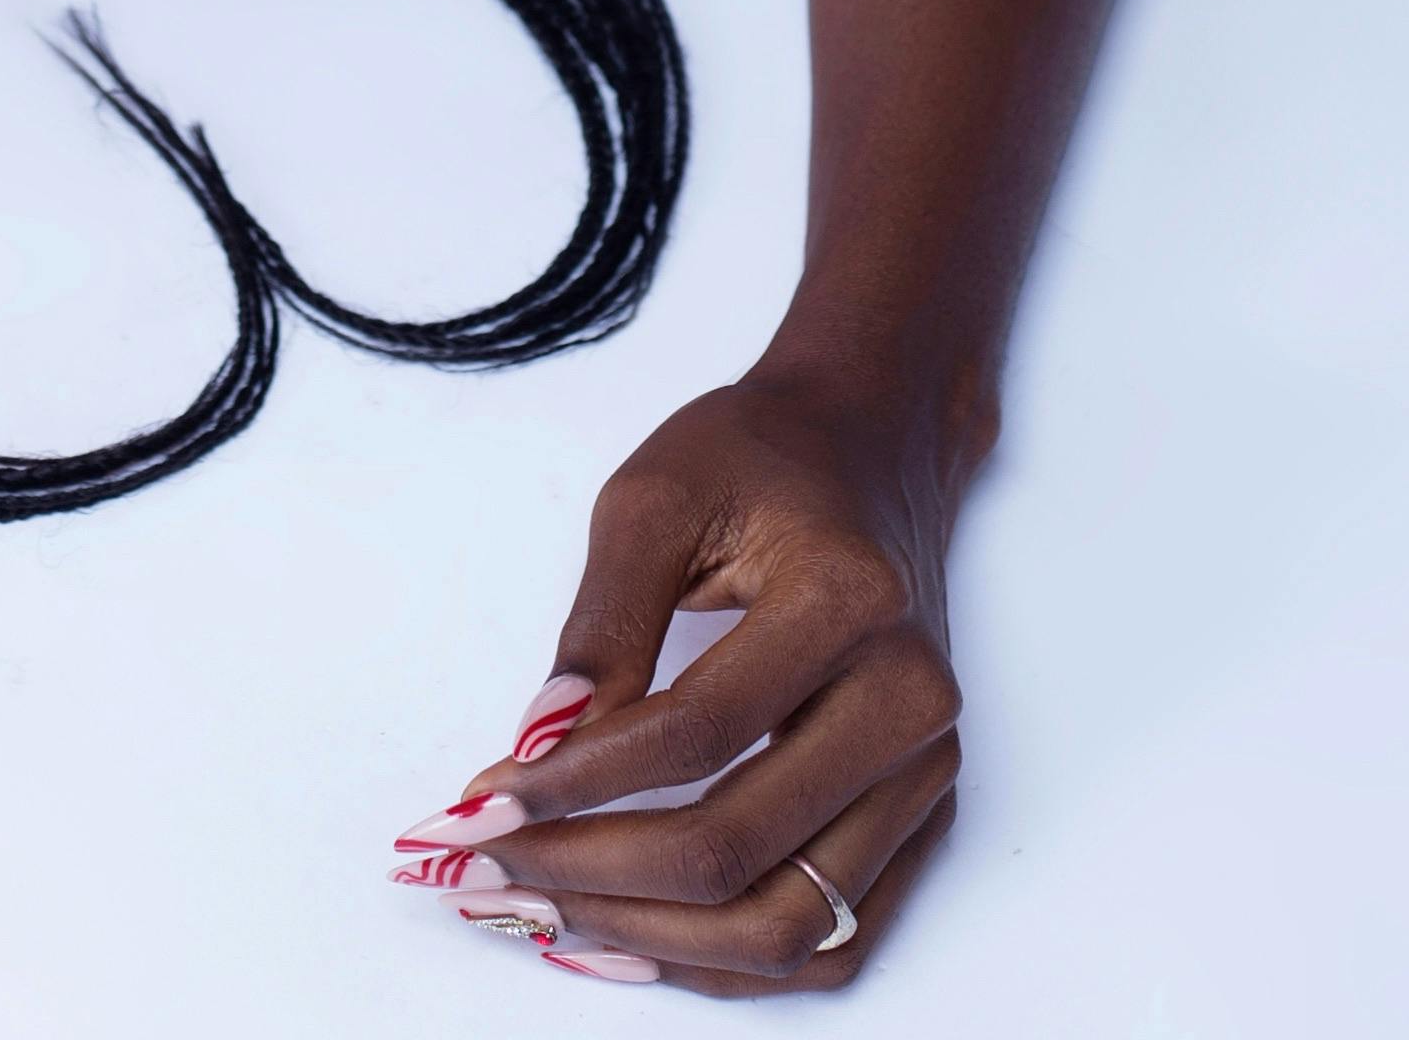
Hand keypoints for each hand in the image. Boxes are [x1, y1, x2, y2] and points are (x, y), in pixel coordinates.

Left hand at [388, 379, 966, 991]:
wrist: (868, 446)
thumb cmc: (759, 457)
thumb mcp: (656, 497)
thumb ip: (601, 625)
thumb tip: (538, 747)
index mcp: (847, 600)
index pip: (693, 735)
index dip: (575, 784)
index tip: (481, 804)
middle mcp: (908, 699)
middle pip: (738, 848)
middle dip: (594, 876)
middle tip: (490, 873)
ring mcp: (927, 768)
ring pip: (788, 925)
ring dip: (653, 940)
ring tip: (545, 916)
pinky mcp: (923, 811)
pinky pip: (831, 939)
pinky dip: (728, 962)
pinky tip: (635, 938)